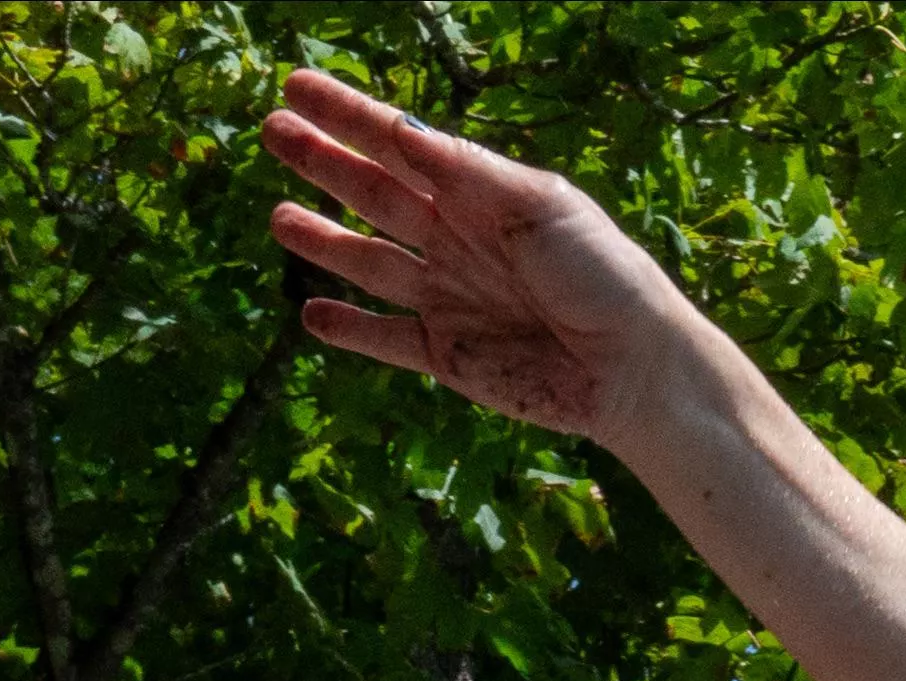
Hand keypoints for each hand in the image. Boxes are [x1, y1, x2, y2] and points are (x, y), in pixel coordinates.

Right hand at [266, 70, 689, 442]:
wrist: (631, 368)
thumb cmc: (602, 272)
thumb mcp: (539, 204)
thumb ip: (469, 171)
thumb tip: (401, 132)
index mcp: (479, 192)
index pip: (401, 145)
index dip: (349, 115)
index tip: (298, 87)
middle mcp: (456, 240)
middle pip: (375, 194)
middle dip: (325, 163)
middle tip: (273, 131)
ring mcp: (448, 299)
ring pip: (370, 263)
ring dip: (324, 241)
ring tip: (279, 218)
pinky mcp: (449, 357)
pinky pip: (387, 340)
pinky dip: (351, 330)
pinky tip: (312, 313)